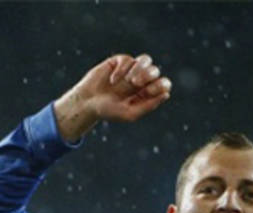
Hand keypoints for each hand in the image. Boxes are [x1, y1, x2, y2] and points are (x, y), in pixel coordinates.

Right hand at [53, 53, 171, 141]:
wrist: (86, 102)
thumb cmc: (108, 111)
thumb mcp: (129, 114)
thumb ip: (148, 106)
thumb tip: (166, 94)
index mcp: (146, 93)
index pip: (163, 84)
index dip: (160, 85)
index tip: (148, 91)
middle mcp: (141, 80)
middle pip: (155, 70)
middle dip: (148, 75)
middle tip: (135, 84)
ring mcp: (130, 69)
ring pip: (146, 60)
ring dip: (139, 69)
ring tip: (129, 80)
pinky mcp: (118, 62)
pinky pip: (127, 59)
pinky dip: (122, 69)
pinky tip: (113, 80)